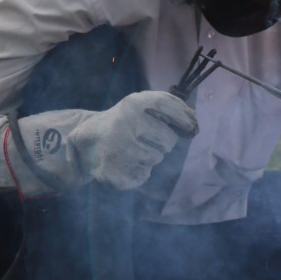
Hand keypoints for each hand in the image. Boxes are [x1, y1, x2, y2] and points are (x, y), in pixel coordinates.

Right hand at [13, 91, 197, 192]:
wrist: (86, 140)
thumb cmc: (124, 122)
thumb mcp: (142, 105)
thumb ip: (171, 108)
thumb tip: (195, 126)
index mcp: (134, 103)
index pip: (170, 108)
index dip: (185, 118)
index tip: (192, 127)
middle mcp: (126, 124)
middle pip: (170, 140)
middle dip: (163, 142)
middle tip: (144, 138)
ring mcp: (119, 150)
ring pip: (157, 159)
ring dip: (149, 156)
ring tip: (130, 148)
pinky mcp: (114, 173)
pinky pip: (144, 176)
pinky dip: (138, 172)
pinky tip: (124, 162)